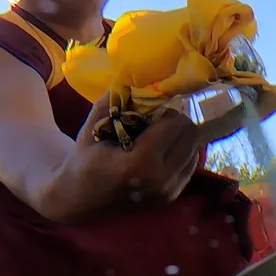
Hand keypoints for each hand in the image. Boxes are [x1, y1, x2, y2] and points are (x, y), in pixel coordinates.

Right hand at [72, 93, 201, 210]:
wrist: (80, 199)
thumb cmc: (85, 159)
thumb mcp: (93, 126)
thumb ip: (115, 100)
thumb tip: (136, 77)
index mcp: (140, 162)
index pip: (174, 124)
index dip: (166, 111)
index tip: (153, 110)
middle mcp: (160, 180)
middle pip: (191, 136)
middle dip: (178, 122)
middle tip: (160, 120)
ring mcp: (167, 191)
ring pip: (195, 151)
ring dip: (181, 138)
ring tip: (160, 136)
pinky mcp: (171, 197)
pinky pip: (190, 166)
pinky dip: (181, 153)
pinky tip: (163, 150)